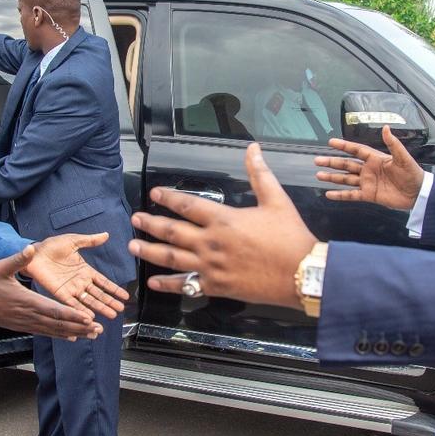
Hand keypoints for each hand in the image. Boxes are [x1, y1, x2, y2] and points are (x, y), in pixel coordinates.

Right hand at [0, 250, 102, 339]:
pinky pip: (46, 332)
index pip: (54, 310)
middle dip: (80, 327)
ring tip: (92, 335)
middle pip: (59, 324)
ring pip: (54, 331)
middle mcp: (30, 315)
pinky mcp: (24, 326)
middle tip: (98, 329)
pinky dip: (60, 335)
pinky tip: (72, 338)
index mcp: (27, 300)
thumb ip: (18, 259)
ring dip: (74, 333)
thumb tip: (31, 249)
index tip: (88, 318)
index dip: (72, 315)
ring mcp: (27, 323)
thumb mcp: (0, 267)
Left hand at [17, 232, 129, 317]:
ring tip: (111, 315)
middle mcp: (80, 282)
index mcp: (85, 270)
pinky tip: (90, 317)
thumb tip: (106, 235)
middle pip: (99, 294)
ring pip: (89, 301)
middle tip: (121, 310)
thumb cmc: (51, 246)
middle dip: (110, 302)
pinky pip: (72, 304)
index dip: (114, 289)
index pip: (103, 282)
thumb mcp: (74, 241)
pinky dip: (81, 311)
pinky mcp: (60, 293)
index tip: (125, 296)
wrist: (34, 252)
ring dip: (100, 308)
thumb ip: (90, 241)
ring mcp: (71, 289)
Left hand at [129, 143, 317, 307]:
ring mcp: (211, 266)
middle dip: (151, 224)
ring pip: (172, 258)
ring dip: (150, 251)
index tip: (155, 194)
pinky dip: (168, 284)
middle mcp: (211, 242)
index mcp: (224, 219)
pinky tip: (153, 282)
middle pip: (172, 231)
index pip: (188, 205)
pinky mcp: (216, 286)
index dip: (168, 198)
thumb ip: (260, 174)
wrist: (301, 273)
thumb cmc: (290, 237)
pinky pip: (185, 285)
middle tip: (135, 219)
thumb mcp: (276, 200)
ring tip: (133, 245)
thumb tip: (253, 149)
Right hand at [314, 126, 422, 209]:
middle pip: (346, 165)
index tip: (331, 142)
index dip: (344, 146)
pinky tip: (328, 194)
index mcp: (375, 158)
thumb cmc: (412, 173)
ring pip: (346, 179)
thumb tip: (385, 127)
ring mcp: (367, 183)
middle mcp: (368, 170)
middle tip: (317, 160)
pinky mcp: (369, 195)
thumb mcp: (403, 157)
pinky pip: (351, 195)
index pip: (356, 150)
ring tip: (318, 175)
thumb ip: (393, 143)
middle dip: (332, 162)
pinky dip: (340, 195)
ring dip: (332, 177)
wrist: (418, 193)